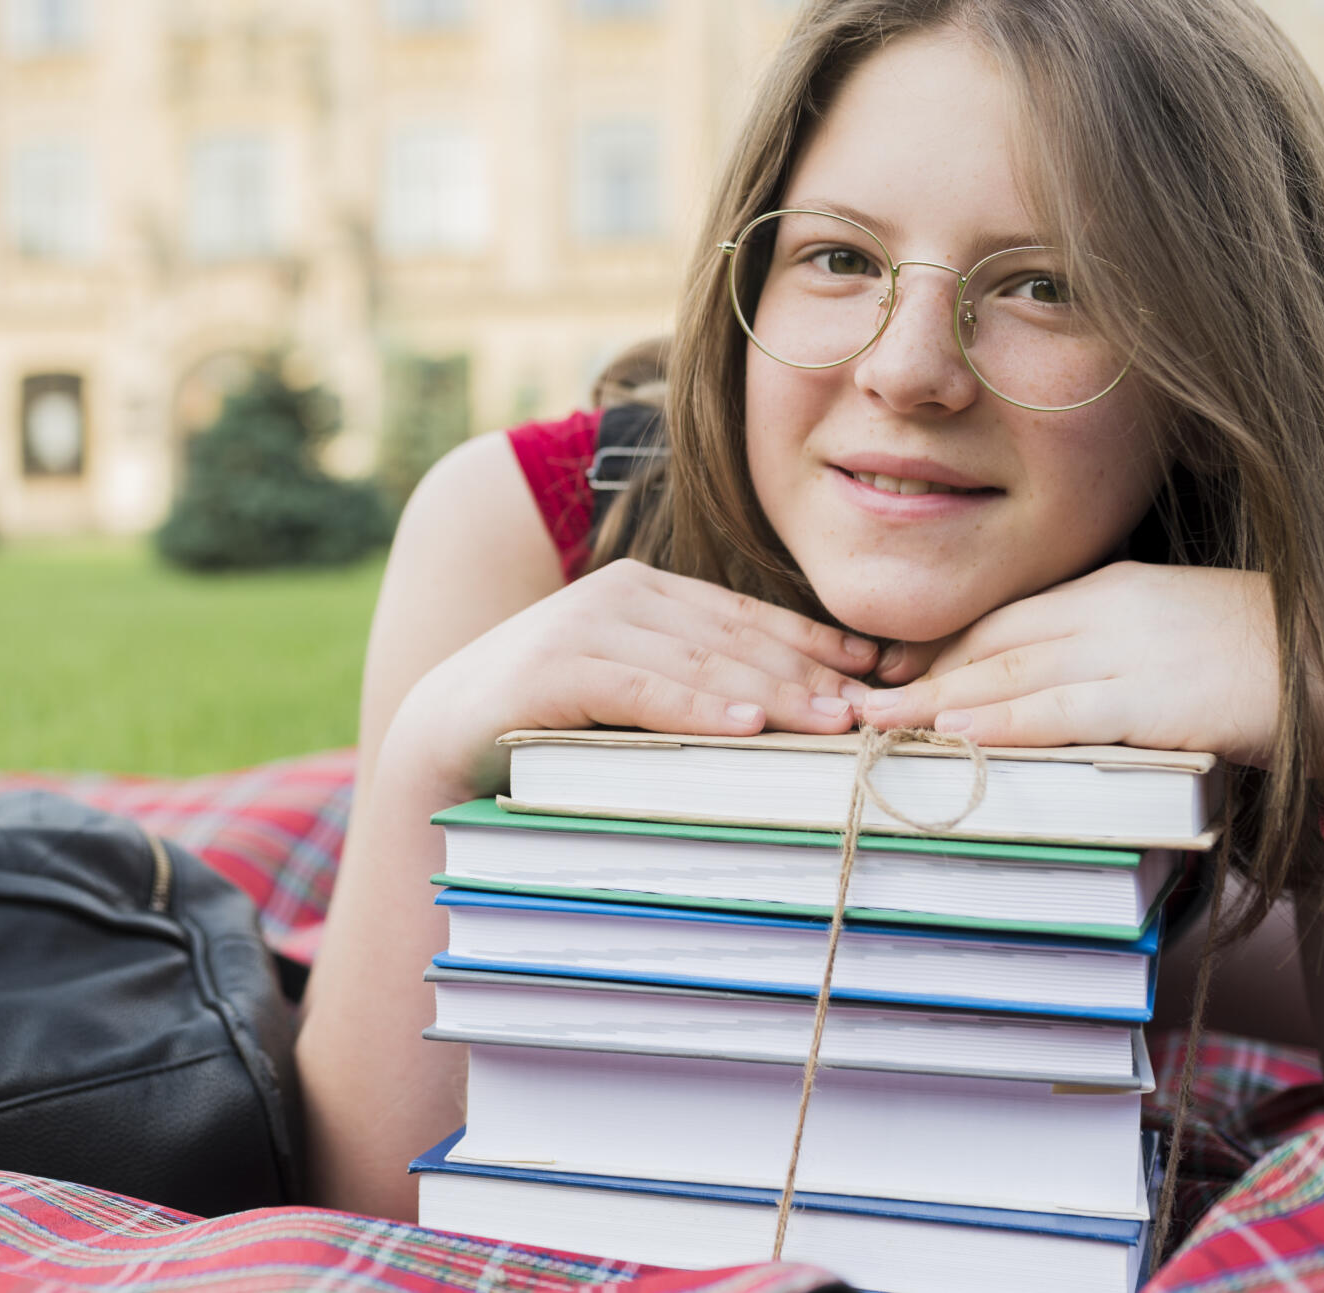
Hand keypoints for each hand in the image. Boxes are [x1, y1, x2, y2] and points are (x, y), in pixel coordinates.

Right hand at [383, 559, 882, 793]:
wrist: (442, 733)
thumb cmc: (549, 720)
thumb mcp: (632, 690)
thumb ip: (694, 681)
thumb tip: (793, 710)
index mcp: (647, 591)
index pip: (750, 618)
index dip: (818, 645)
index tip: (880, 676)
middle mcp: (622, 593)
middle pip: (736, 639)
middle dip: (811, 676)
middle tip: (874, 712)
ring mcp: (587, 623)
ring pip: (700, 663)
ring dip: (773, 696)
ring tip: (833, 725)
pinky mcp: (556, 667)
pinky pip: (643, 689)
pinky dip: (697, 709)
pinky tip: (745, 730)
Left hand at [855, 561, 1281, 765]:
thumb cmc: (1272, 660)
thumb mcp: (1178, 635)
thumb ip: (1118, 651)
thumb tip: (1067, 686)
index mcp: (1114, 589)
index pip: (1008, 618)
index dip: (946, 648)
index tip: (896, 674)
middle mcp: (1110, 610)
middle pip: (994, 642)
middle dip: (923, 675)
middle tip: (860, 702)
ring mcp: (1130, 652)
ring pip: (1013, 676)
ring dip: (939, 704)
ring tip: (879, 725)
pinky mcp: (1154, 698)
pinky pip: (1062, 712)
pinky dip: (1005, 723)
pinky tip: (958, 735)